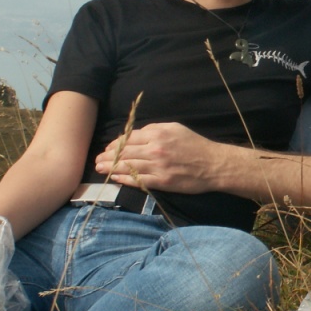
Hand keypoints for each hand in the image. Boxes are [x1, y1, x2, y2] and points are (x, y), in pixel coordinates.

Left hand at [95, 122, 225, 194]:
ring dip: (110, 168)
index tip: (108, 148)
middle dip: (108, 156)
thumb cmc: (195, 145)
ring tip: (100, 169)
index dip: (116, 144)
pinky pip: (138, 180)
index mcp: (158, 134)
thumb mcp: (176, 128)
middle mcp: (156, 149)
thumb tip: (137, 133)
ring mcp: (158, 167)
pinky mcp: (162, 182)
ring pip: (128, 166)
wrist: (213, 164)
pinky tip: (115, 178)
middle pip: (124, 152)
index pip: (129, 138)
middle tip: (97, 160)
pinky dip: (124, 179)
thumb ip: (156, 129)